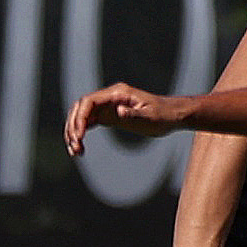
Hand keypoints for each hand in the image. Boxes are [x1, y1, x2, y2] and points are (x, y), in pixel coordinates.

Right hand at [65, 84, 185, 154]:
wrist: (173, 115)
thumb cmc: (164, 115)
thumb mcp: (151, 117)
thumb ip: (134, 114)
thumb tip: (118, 112)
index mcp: (117, 93)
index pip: (89, 102)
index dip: (80, 118)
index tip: (79, 136)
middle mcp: (109, 98)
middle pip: (80, 108)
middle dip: (73, 127)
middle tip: (75, 147)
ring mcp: (108, 106)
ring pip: (82, 116)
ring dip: (74, 132)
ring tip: (75, 152)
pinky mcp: (110, 116)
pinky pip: (89, 123)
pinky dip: (81, 134)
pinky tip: (79, 149)